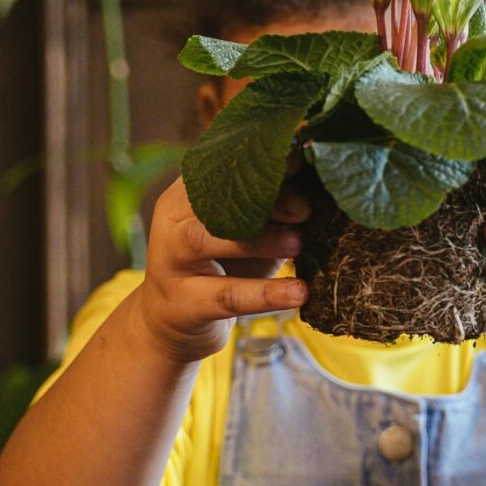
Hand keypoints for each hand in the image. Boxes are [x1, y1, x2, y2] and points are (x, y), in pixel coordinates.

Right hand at [138, 172, 307, 365]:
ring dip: (258, 240)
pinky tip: (298, 292)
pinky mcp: (183, 304)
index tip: (302, 161)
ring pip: (208, 240)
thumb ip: (269, 208)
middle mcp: (172, 223)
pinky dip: (265, 294)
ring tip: (298, 243)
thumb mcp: (243, 233)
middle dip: (263, 199)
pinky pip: (226, 296)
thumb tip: (315, 174)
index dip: (261, 164)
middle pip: (213, 201)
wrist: (170, 324)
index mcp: (186, 195)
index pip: (222, 170)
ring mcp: (171, 263)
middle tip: (305, 208)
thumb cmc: (217, 268)